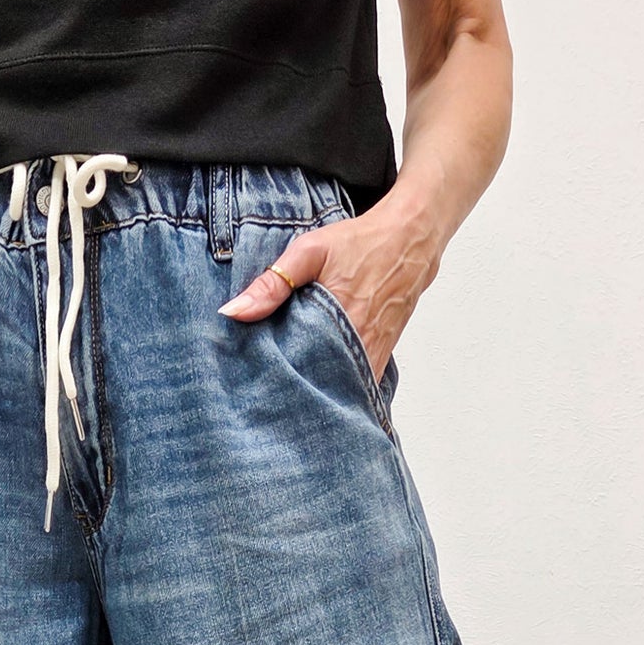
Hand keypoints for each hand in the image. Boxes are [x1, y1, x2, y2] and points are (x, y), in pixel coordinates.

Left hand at [218, 199, 443, 381]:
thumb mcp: (310, 251)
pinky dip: (339, 388)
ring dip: (319, 394)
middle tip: (267, 404)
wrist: (411, 240)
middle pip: (321, 387)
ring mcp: (373, 354)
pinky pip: (358, 384)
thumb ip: (272, 283)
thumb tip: (232, 313)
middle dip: (296, 397)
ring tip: (290, 402)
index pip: (301, 370)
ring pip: (341, 390)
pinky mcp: (381, 356)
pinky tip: (319, 389)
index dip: (278, 384)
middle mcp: (359, 345)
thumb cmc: (360, 243)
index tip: (257, 392)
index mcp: (339, 321)